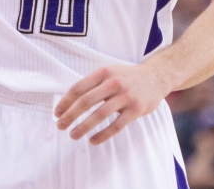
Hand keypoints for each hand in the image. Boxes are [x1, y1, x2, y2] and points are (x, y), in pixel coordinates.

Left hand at [54, 62, 171, 144]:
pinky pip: (116, 125)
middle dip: (70, 115)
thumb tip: (70, 102)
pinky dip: (102, 135)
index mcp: (103, 73)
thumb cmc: (127, 77)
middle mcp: (113, 83)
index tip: (57, 113)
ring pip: (100, 114)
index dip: (66, 102)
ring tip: (73, 135)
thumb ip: (93, 84)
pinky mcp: (136, 109)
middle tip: (60, 126)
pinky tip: (93, 140)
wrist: (156, 76)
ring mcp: (126, 96)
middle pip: (86, 101)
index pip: (79, 88)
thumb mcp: (110, 72)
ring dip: (83, 126)